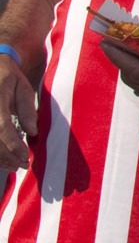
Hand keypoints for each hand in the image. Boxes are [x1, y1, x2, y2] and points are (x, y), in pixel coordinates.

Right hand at [0, 51, 37, 170]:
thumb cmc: (8, 77)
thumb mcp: (23, 87)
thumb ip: (27, 109)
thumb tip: (32, 133)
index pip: (2, 127)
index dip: (13, 145)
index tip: (25, 157)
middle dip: (7, 155)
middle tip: (22, 165)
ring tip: (13, 165)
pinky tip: (2, 159)